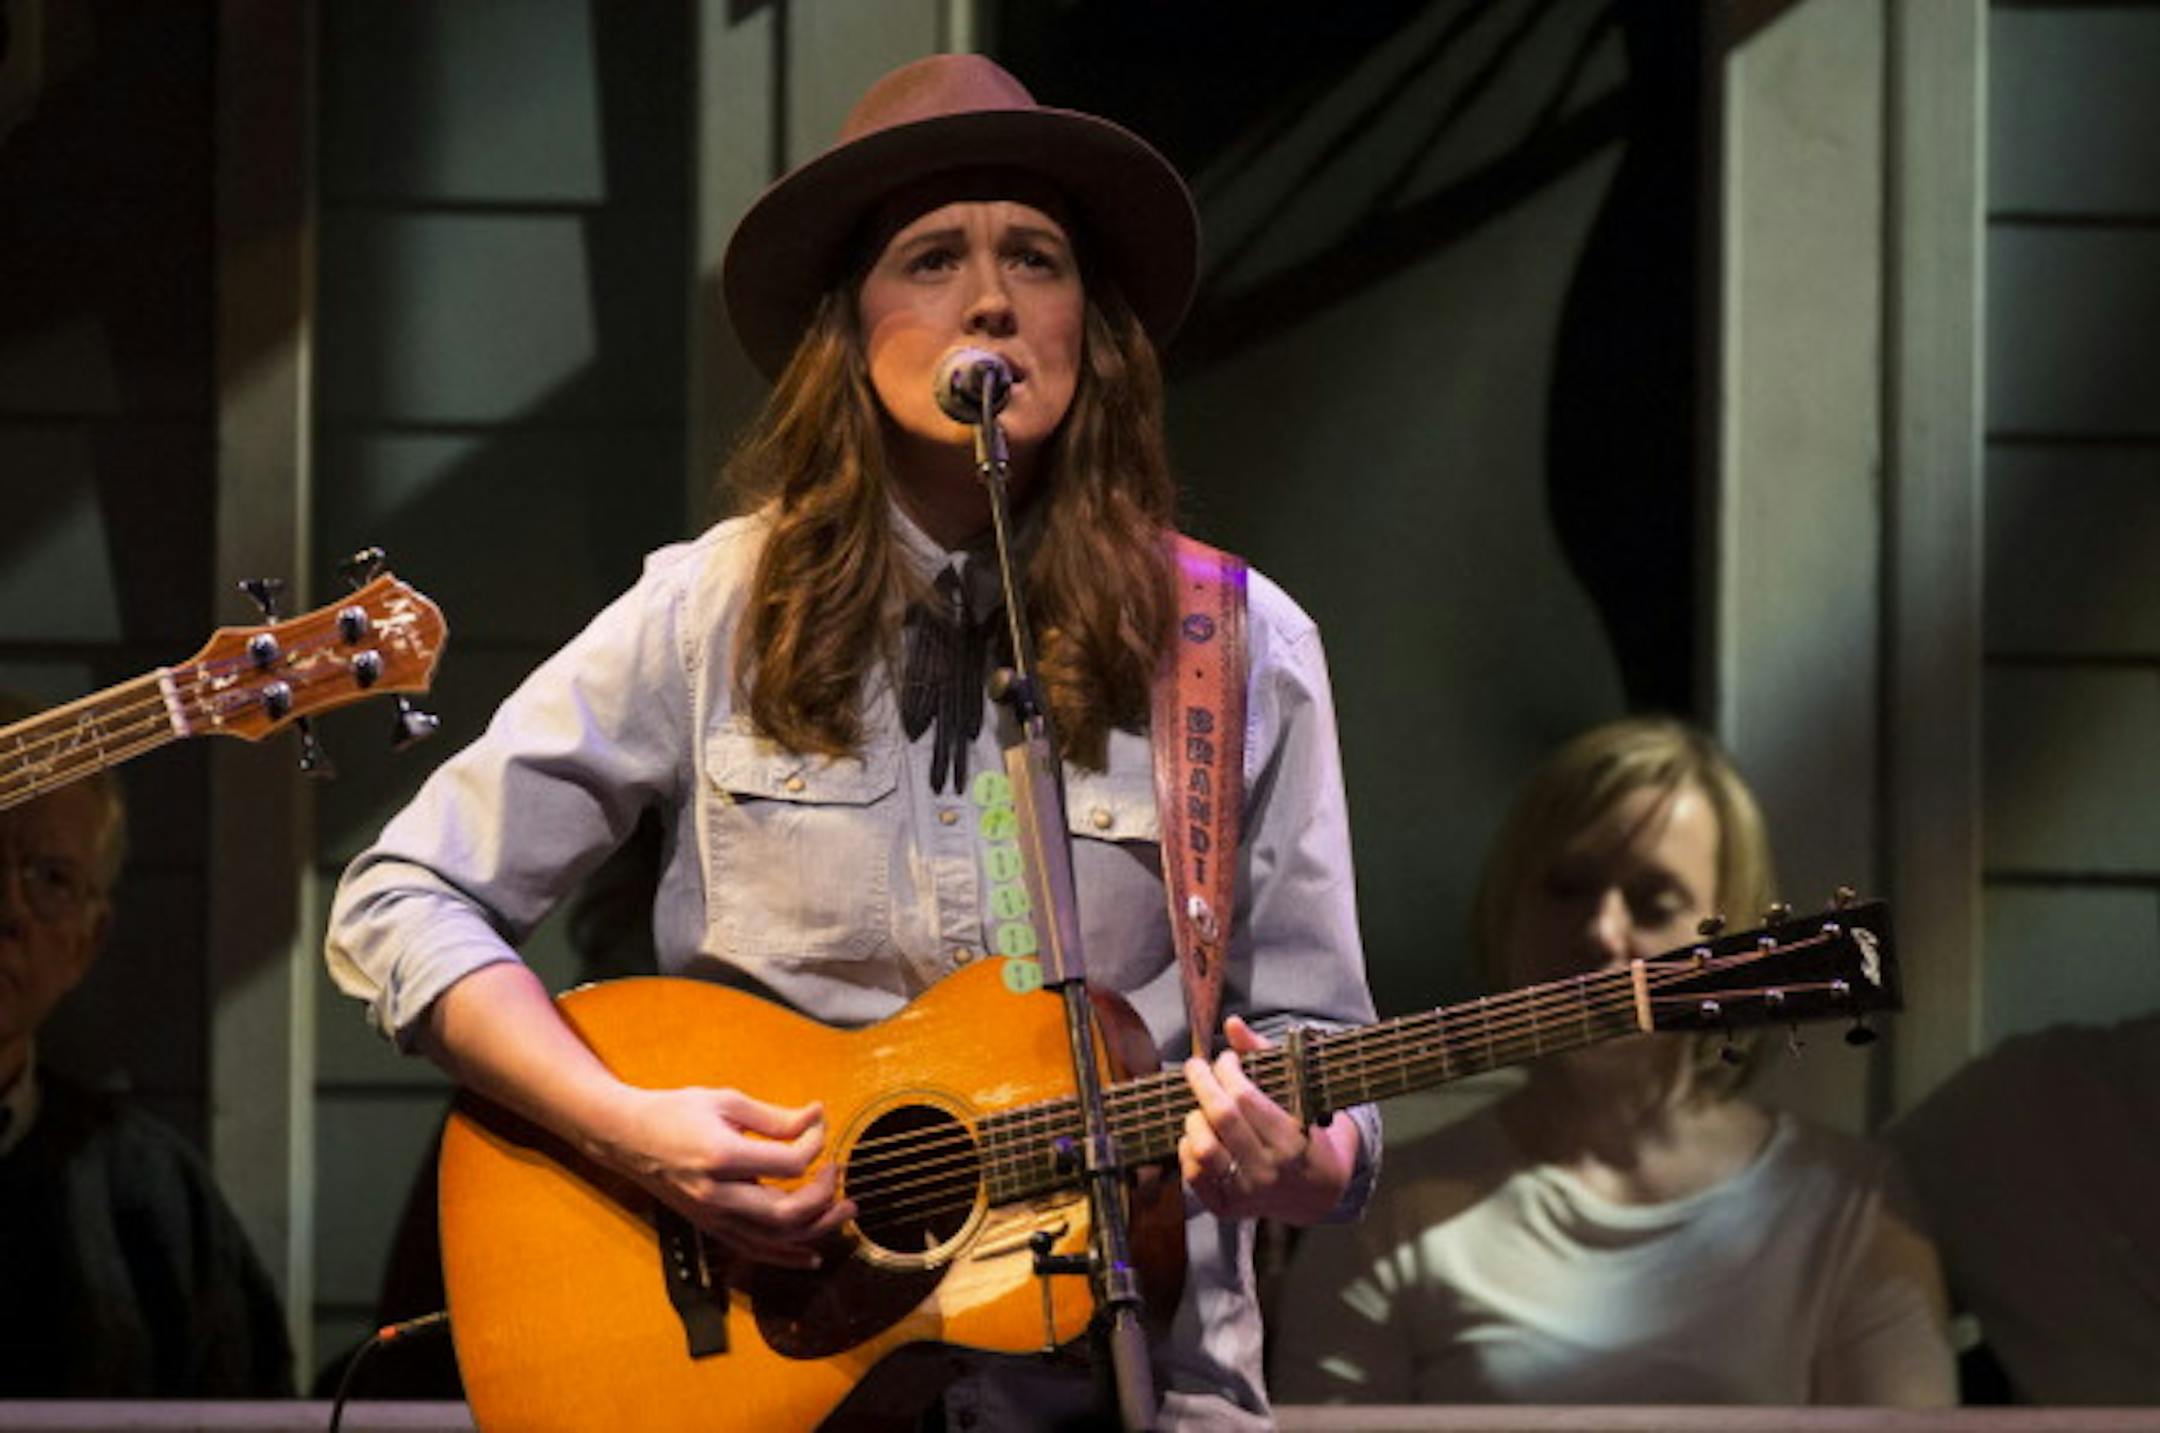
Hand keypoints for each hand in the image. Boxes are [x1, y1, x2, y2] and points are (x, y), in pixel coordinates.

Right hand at [597, 1086, 855, 1268]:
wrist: (628, 1137)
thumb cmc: (675, 1112)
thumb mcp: (727, 1102)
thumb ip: (775, 1117)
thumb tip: (817, 1116)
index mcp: (722, 1158)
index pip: (789, 1164)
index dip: (815, 1144)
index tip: (818, 1123)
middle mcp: (717, 1195)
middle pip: (787, 1213)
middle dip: (825, 1196)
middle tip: (840, 1172)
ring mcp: (713, 1217)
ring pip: (775, 1240)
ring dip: (817, 1229)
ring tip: (845, 1212)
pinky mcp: (710, 1227)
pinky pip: (754, 1250)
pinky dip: (786, 1256)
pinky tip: (812, 1255)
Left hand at [1179, 1015, 1360, 1223]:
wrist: (1318, 1191)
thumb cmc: (1305, 1132)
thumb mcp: (1296, 1092)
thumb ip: (1263, 1054)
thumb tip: (1231, 1023)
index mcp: (1291, 1138)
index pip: (1245, 1096)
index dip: (1227, 1069)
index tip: (1225, 1059)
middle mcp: (1270, 1169)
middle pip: (1221, 1117)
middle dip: (1202, 1082)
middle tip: (1196, 1067)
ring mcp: (1247, 1192)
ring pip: (1203, 1148)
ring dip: (1194, 1118)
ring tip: (1200, 1107)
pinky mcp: (1228, 1208)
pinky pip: (1193, 1176)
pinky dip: (1187, 1149)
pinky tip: (1198, 1134)